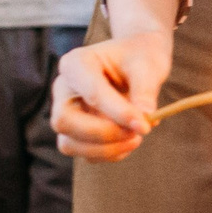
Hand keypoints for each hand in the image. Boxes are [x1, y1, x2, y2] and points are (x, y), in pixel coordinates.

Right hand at [50, 28, 173, 162]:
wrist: (137, 62)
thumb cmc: (139, 58)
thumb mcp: (148, 66)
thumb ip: (145, 90)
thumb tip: (146, 119)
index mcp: (76, 63)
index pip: (91, 92)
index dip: (117, 112)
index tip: (144, 124)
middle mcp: (63, 89)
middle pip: (64, 121)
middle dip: (102, 134)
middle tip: (137, 134)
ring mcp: (66, 113)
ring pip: (69, 143)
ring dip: (105, 149)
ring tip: (136, 138)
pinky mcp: (75, 133)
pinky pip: (85, 154)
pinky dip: (110, 154)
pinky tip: (130, 141)